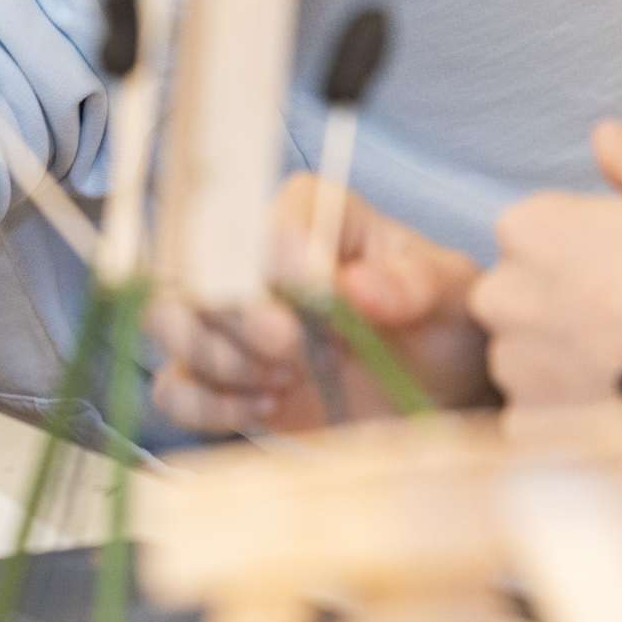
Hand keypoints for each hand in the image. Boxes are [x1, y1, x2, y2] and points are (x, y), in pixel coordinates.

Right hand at [147, 174, 492, 434]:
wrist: (436, 395)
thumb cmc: (442, 323)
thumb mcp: (452, 295)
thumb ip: (414, 283)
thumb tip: (359, 286)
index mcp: (315, 215)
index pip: (270, 219)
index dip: (285, 263)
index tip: (324, 305)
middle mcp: (259, 258)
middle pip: (200, 266)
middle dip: (239, 318)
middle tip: (293, 352)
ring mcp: (232, 319)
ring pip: (169, 321)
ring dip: (218, 359)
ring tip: (282, 381)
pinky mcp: (221, 378)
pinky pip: (173, 387)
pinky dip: (208, 404)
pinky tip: (265, 406)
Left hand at [474, 118, 621, 479]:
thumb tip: (605, 135)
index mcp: (529, 228)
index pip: (535, 233)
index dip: (583, 251)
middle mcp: (503, 295)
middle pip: (520, 295)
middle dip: (559, 307)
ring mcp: (513, 366)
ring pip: (527, 358)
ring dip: (561, 362)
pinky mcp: (530, 424)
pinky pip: (540, 416)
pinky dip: (569, 415)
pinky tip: (618, 406)